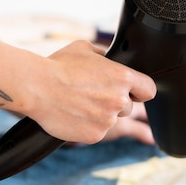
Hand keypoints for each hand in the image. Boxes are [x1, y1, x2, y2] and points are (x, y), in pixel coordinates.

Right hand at [27, 40, 155, 143]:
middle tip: (93, 95)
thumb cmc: (58, 66)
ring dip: (101, 115)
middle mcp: (119, 99)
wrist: (36, 87)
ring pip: (112, 120)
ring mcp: (108, 120)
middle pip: (128, 106)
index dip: (140, 91)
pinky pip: (97, 131)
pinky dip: (88, 126)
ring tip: (79, 104)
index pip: (149, 90)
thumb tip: (110, 58)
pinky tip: (74, 115)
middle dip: (115, 102)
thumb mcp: (86, 48)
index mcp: (122, 77)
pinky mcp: (96, 135)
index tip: (133, 92)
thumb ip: (105, 55)